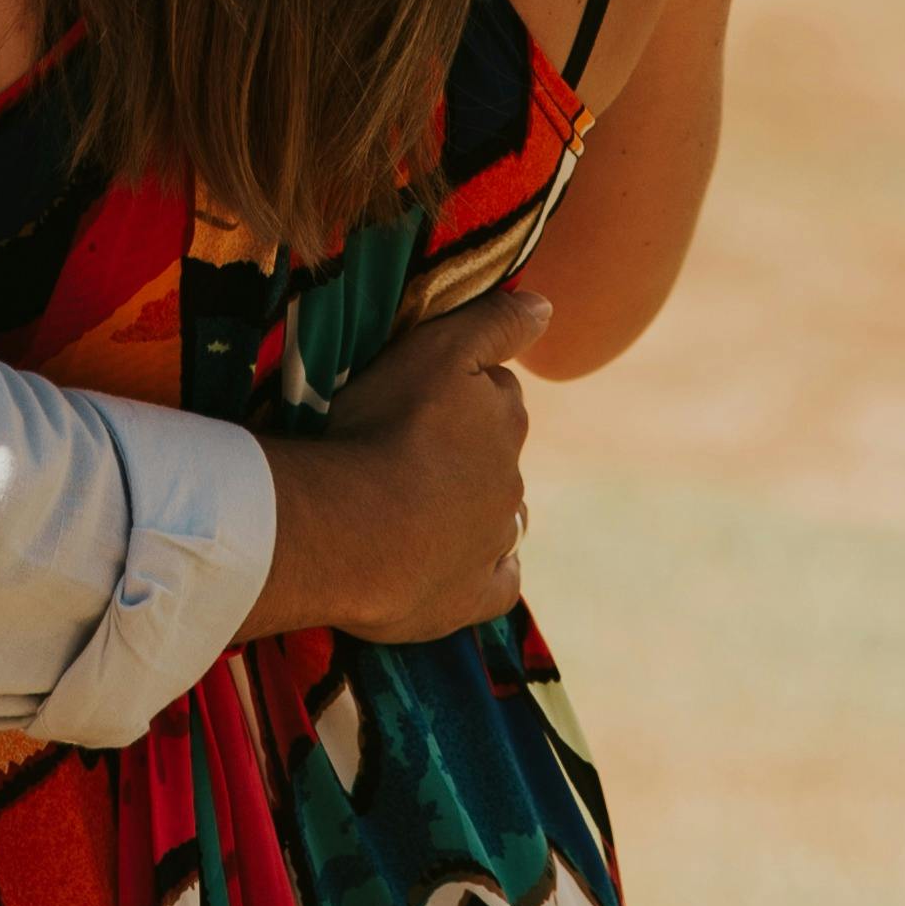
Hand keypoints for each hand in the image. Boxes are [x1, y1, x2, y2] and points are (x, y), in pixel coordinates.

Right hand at [243, 288, 547, 646]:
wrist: (357, 531)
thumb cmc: (384, 430)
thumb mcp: (435, 350)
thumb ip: (493, 324)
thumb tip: (547, 308)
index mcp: (503, 418)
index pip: (496, 392)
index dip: (460, 391)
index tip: (420, 396)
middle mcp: (510, 478)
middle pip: (494, 455)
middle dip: (463, 451)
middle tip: (404, 450)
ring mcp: (494, 542)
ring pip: (496, 516)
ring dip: (468, 509)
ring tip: (414, 505)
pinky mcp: (475, 597)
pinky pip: (495, 582)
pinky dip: (482, 572)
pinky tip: (454, 565)